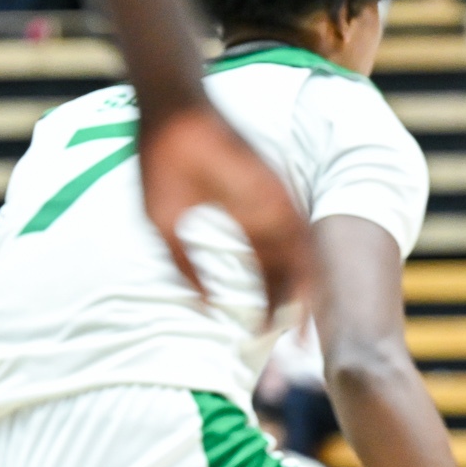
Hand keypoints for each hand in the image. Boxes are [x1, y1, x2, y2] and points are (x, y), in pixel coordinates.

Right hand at [136, 100, 319, 317]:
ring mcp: (274, 205)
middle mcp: (265, 218)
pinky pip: (298, 236)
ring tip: (301, 333)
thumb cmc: (162, 164)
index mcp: (243, 223)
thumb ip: (187, 267)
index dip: (267, 305)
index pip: (265, 273)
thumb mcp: (168, 227)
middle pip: (288, 272)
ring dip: (302, 297)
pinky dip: (303, 268)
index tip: (264, 336)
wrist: (172, 118)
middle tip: (296, 348)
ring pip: (299, 259)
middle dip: (290, 310)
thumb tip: (204, 307)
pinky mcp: (276, 194)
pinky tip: (303, 298)